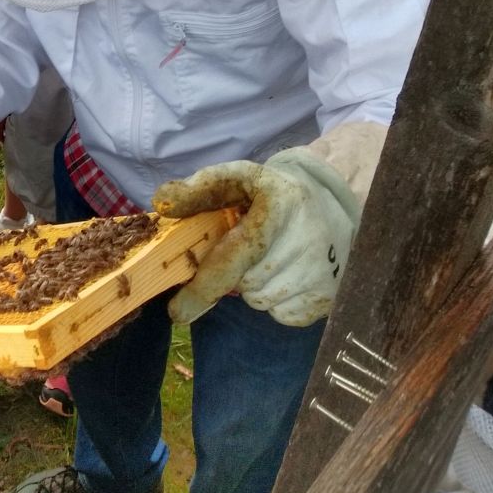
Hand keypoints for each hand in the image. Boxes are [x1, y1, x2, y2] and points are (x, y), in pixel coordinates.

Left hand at [153, 146, 359, 326]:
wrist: (331, 203)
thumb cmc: (271, 193)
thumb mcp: (237, 178)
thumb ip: (198, 189)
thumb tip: (161, 202)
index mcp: (279, 204)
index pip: (234, 258)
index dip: (202, 287)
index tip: (177, 311)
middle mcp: (306, 239)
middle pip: (244, 284)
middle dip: (234, 273)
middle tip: (246, 250)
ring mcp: (323, 271)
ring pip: (262, 302)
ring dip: (254, 287)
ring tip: (268, 258)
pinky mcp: (331, 295)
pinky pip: (283, 315)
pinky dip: (277, 301)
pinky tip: (286, 274)